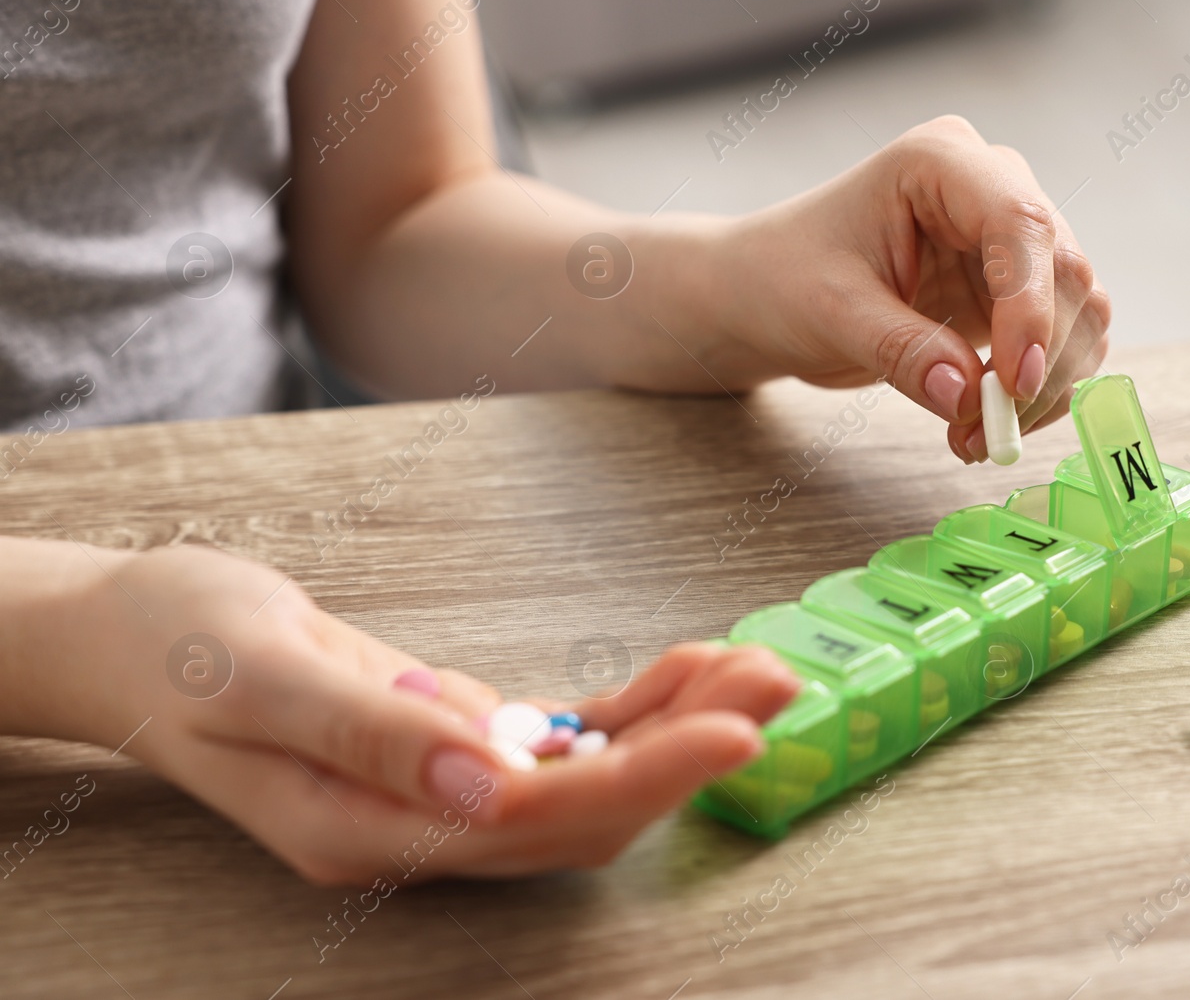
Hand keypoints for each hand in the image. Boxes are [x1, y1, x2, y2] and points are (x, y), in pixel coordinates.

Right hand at [22, 541, 798, 883]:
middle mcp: (420, 829)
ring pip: (586, 780)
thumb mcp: (260, 678)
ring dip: (675, 728)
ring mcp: (441, 794)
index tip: (736, 727)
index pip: (542, 820)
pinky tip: (679, 672)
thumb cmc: (182, 645)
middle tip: (777, 678)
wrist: (135, 637)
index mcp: (369, 830)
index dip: (649, 777)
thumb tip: (493, 781)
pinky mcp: (452, 749)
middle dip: (690, 748)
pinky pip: (558, 744)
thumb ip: (374, 737)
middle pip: (586, 810)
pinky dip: (627, 713)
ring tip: (753, 665)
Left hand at [716, 115, 1110, 461]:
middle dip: (1039, 361)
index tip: (1016, 382)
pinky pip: (1063, 342)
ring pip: (1078, 311)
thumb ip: (902, 350)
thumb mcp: (832, 313)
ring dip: (1045, 387)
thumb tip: (969, 397)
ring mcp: (1009, 241)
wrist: (767, 292)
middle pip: (1064, 269)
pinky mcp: (1015, 291)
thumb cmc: (784, 277)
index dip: (1031, 305)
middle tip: (990, 432)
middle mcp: (990, 189)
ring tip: (975, 438)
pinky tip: (987, 423)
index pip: (1020, 222)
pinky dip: (1041, 393)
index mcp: (941, 162)